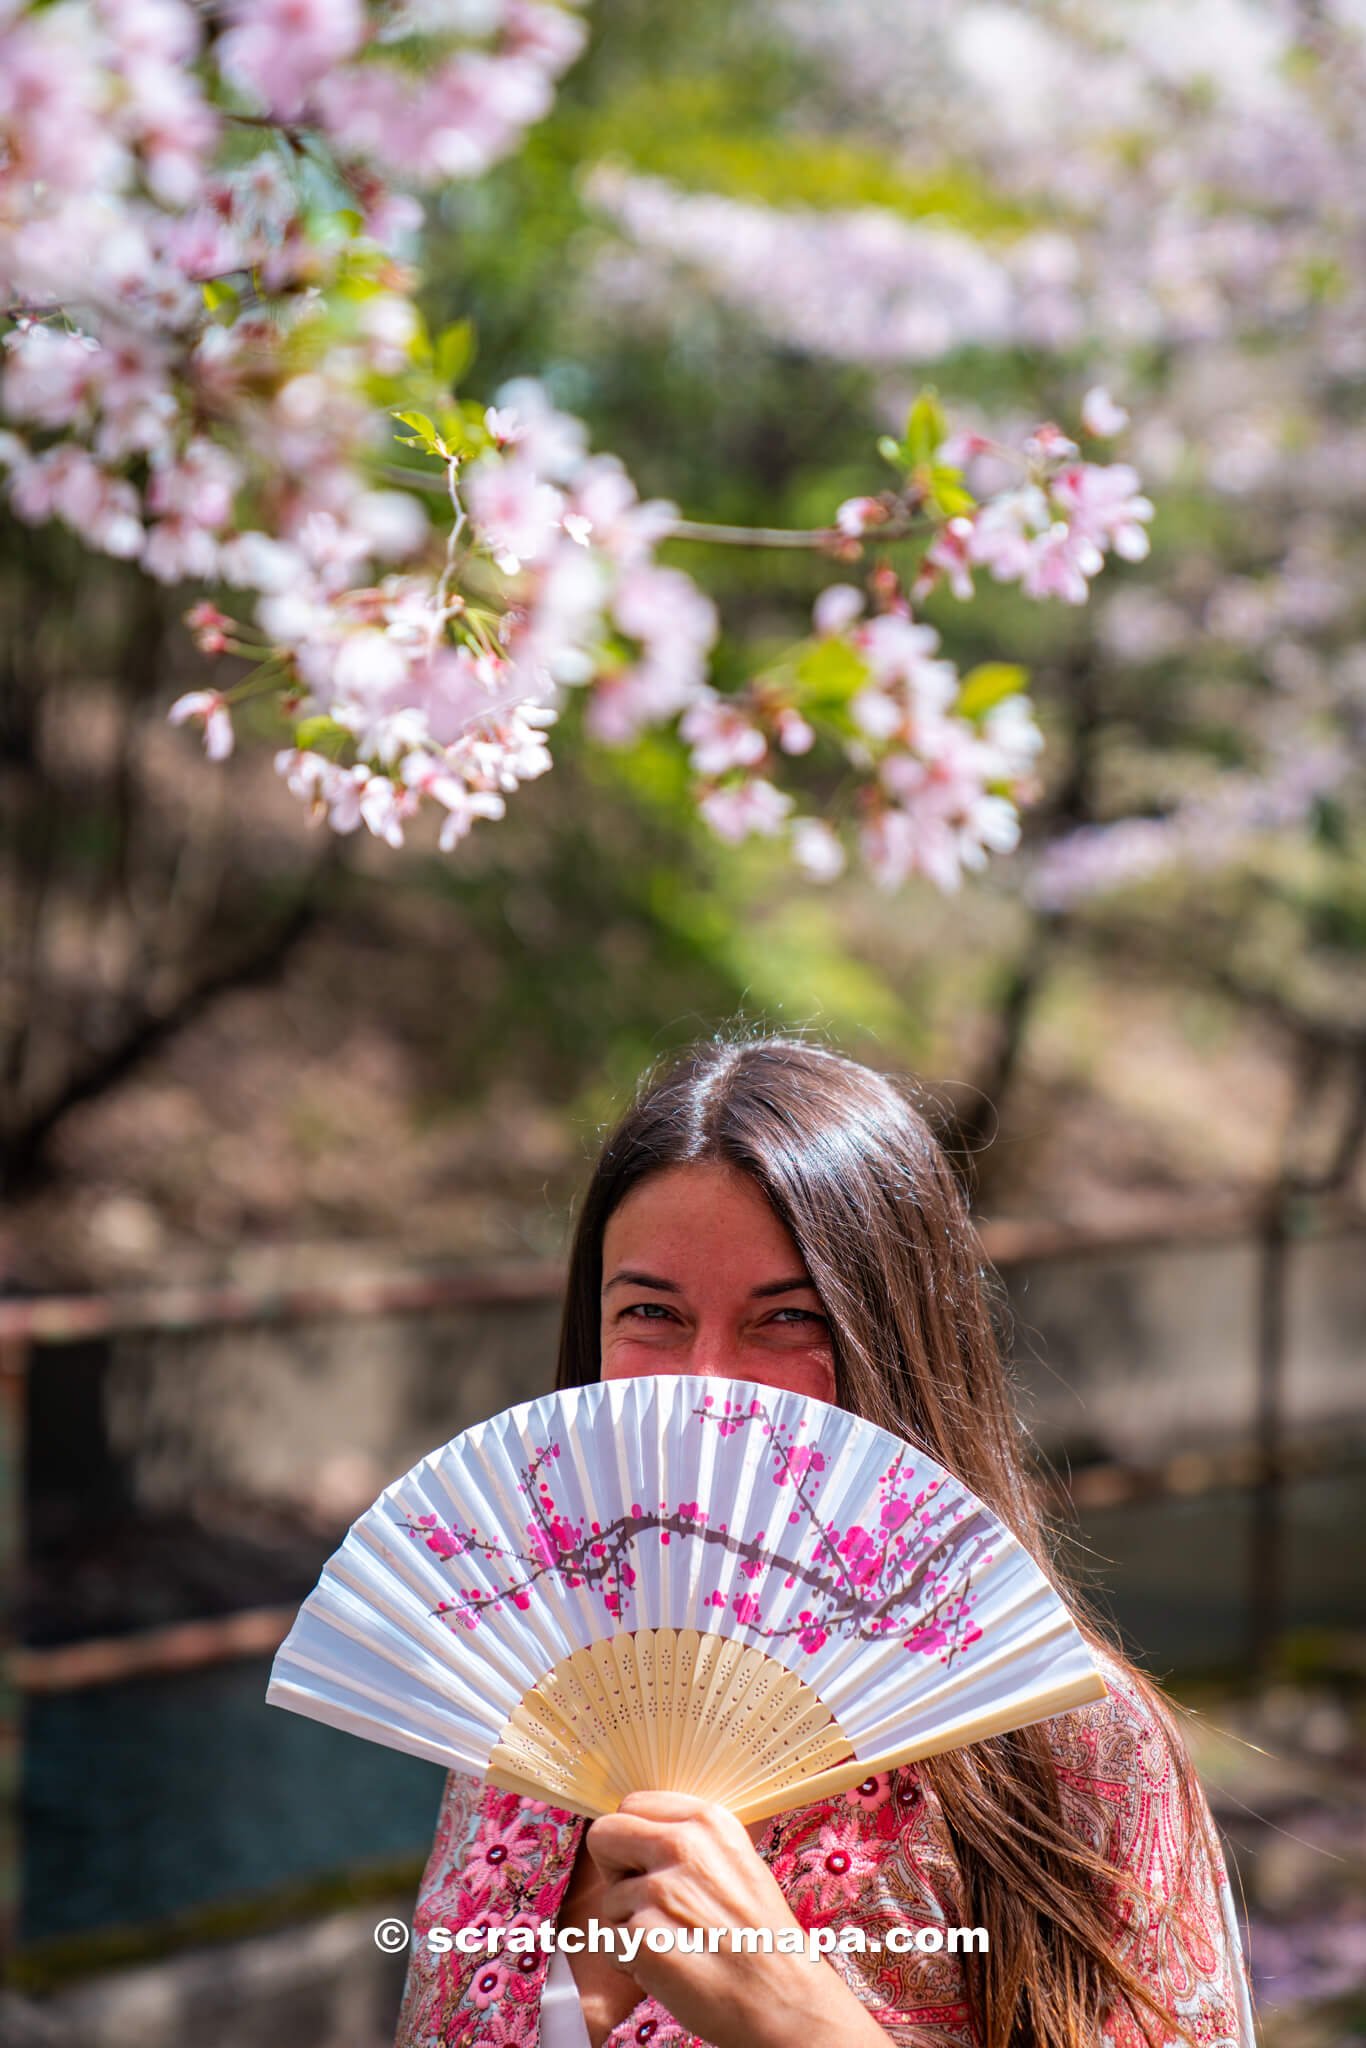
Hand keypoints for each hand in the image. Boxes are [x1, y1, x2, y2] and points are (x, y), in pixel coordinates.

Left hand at [585, 1790, 891, 2047]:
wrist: (784, 2001)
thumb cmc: (759, 1938)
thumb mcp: (737, 1862)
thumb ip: (690, 1839)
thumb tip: (637, 1831)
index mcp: (708, 1820)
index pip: (633, 1804)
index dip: (634, 1839)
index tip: (651, 1865)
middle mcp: (683, 1845)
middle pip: (604, 1835)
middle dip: (615, 1870)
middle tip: (647, 1902)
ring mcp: (661, 1891)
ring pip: (609, 1900)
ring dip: (630, 1927)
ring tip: (676, 1944)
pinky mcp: (643, 1937)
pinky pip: (609, 1944)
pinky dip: (630, 1963)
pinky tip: (668, 1969)